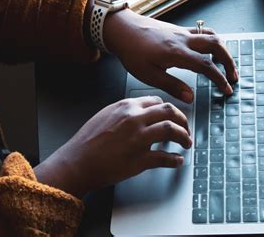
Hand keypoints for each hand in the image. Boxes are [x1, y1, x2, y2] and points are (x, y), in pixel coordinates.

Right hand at [34, 96, 190, 196]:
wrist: (76, 162)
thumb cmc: (87, 142)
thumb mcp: (105, 115)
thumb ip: (125, 112)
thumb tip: (141, 113)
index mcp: (126, 107)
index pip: (156, 101)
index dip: (169, 109)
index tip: (173, 116)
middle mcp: (134, 119)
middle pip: (169, 112)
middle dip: (183, 120)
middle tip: (186, 128)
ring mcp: (138, 139)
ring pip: (172, 130)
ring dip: (184, 137)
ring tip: (186, 143)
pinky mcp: (140, 159)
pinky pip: (165, 158)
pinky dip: (175, 160)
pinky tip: (177, 161)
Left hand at [103, 9, 237, 102]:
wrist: (123, 30)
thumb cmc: (132, 52)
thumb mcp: (149, 75)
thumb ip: (172, 86)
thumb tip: (190, 97)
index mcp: (177, 53)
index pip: (207, 66)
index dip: (220, 79)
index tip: (226, 89)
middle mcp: (184, 40)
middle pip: (216, 45)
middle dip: (229, 61)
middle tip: (233, 76)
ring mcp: (182, 32)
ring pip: (212, 35)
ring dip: (223, 49)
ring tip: (226, 64)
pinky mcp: (179, 29)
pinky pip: (202, 31)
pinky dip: (212, 40)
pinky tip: (210, 50)